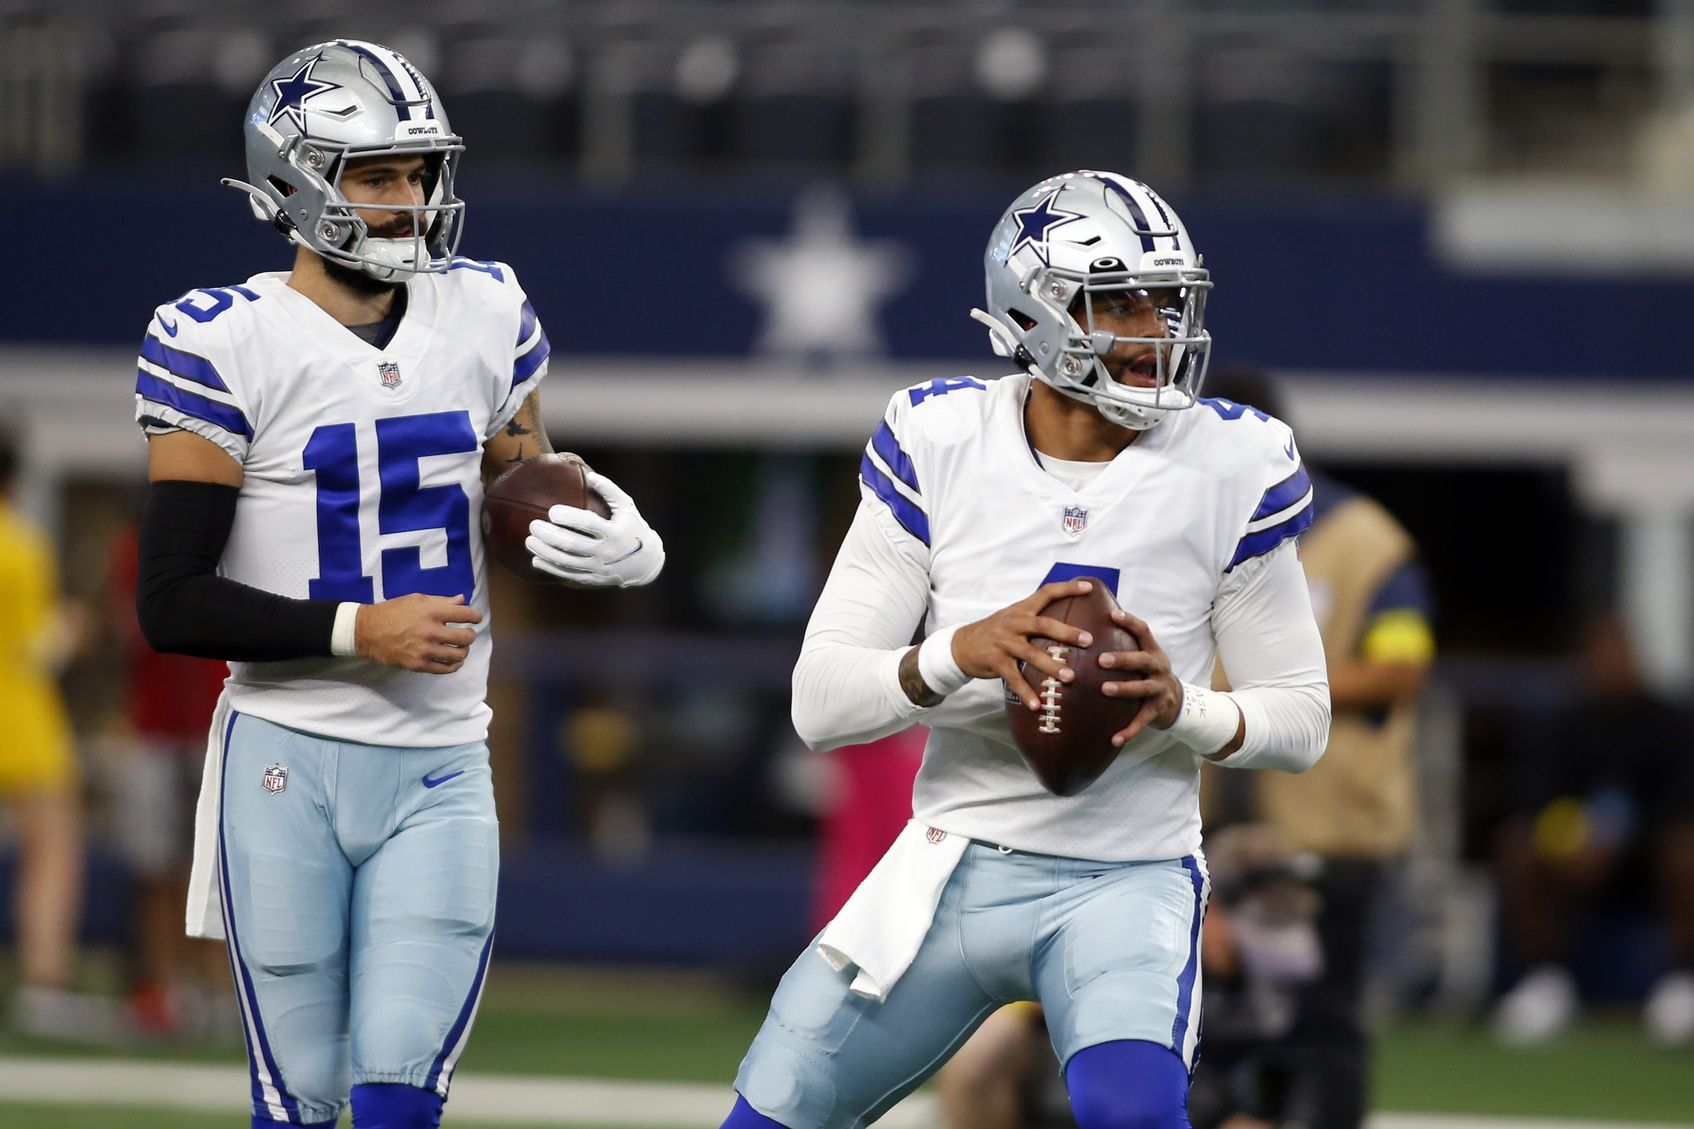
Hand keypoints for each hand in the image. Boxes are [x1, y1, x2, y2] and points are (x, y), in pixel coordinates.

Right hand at [355, 593, 482, 673]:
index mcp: (433, 612)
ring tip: (459, 648)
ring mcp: (426, 650)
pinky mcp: (419, 665)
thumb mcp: (417, 600)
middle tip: (466, 634)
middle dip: (470, 635)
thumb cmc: (393, 611)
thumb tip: (462, 600)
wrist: (367, 631)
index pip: (466, 614)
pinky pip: (445, 669)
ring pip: (459, 655)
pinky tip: (454, 661)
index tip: (475, 619)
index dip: (475, 617)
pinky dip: (454, 665)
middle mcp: (432, 631)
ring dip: (463, 651)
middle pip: (466, 637)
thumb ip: (442, 601)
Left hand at [525, 471, 664, 587]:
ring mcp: (598, 568)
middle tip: (533, 525)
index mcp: (613, 532)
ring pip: (566, 561)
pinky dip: (550, 568)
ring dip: (545, 551)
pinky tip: (535, 559)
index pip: (588, 524)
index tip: (552, 511)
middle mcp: (605, 552)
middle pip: (572, 544)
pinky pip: (567, 574)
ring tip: (529, 540)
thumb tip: (590, 475)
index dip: (568, 517)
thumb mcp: (627, 507)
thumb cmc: (632, 528)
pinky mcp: (592, 579)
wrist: (646, 563)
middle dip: (549, 535)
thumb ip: (609, 490)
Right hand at [953, 579, 1095, 710]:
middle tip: (1088, 640)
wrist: (961, 645)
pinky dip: (1026, 692)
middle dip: (1066, 632)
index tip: (1088, 587)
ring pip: (1031, 654)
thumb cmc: (995, 632)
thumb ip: (1035, 619)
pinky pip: (1014, 678)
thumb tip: (1069, 625)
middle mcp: (1013, 623)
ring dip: (1051, 666)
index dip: (1067, 588)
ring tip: (1070, 677)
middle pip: (1043, 625)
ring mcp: (1004, 642)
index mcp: (1020, 610)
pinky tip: (1037, 704)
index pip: (1045, 593)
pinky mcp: (996, 661)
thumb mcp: (1012, 618)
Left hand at [1099, 609, 1183, 746]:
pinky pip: (1143, 721)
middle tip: (1101, 659)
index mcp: (1152, 651)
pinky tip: (1114, 739)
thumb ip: (1125, 642)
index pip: (1143, 631)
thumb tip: (1092, 622)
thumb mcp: (1143, 655)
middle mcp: (1159, 667)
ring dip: (1124, 689)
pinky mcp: (1158, 710)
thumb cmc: (1148, 673)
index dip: (1130, 621)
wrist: (1176, 701)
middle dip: (1123, 660)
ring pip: (1143, 689)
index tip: (1113, 614)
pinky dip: (1129, 730)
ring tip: (1105, 690)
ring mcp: (1160, 689)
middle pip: (1143, 661)